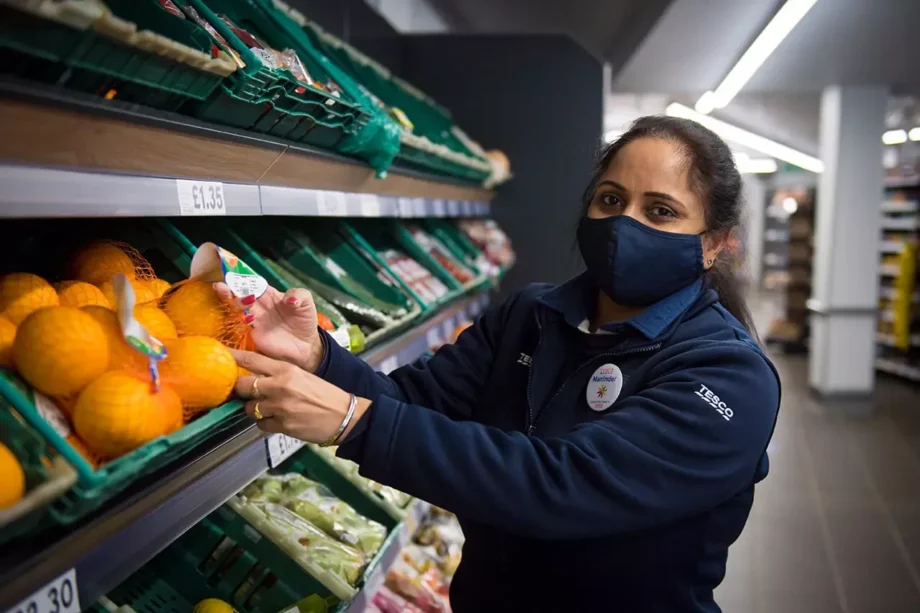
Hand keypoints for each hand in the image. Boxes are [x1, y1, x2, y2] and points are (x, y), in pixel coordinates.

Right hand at [215, 283, 323, 372]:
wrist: (306, 346)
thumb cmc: (304, 321)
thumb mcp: (306, 303)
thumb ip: (299, 295)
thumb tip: (288, 299)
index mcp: (268, 294)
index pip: (252, 283)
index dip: (242, 279)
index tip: (231, 276)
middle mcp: (257, 305)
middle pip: (239, 295)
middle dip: (229, 290)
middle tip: (222, 287)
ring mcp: (253, 320)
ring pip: (236, 310)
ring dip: (231, 304)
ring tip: (229, 299)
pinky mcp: (253, 335)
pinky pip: (239, 328)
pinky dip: (235, 323)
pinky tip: (238, 319)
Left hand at [233, 349, 370, 442]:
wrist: (344, 415)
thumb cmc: (324, 394)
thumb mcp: (302, 376)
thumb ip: (279, 375)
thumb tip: (255, 377)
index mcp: (287, 369)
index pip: (252, 360)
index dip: (233, 358)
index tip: (221, 356)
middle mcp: (280, 386)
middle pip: (243, 386)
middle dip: (240, 390)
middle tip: (243, 392)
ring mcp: (280, 407)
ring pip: (249, 409)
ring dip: (254, 409)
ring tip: (268, 408)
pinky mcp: (282, 425)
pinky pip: (260, 425)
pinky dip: (265, 423)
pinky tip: (277, 420)